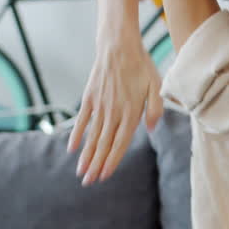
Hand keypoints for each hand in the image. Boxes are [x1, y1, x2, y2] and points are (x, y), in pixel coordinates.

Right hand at [67, 32, 163, 186]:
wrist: (118, 46)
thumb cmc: (141, 66)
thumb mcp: (156, 85)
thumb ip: (156, 109)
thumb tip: (151, 129)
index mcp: (131, 112)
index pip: (121, 142)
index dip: (112, 160)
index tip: (105, 176)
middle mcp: (114, 112)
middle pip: (104, 144)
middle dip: (96, 165)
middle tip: (89, 183)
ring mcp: (100, 106)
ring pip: (92, 136)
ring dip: (86, 155)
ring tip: (81, 172)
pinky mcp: (89, 98)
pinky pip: (82, 120)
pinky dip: (77, 135)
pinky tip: (73, 149)